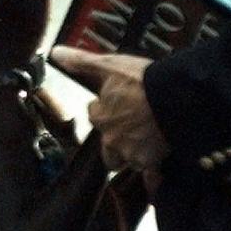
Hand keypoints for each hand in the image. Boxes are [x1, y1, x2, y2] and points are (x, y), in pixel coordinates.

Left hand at [50, 46, 167, 193]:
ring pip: (127, 159)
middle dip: (114, 140)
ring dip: (132, 153)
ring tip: (144, 142)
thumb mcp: (109, 65)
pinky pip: (149, 175)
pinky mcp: (151, 161)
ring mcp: (131, 153)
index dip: (104, 108)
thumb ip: (81, 62)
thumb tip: (56, 54)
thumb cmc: (141, 81)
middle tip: (128, 128)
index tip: (114, 102)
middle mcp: (112, 139)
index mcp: (101, 117)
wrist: (173, 97)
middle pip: (107, 146)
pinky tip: (155, 177)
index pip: (96, 115)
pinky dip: (152, 177)